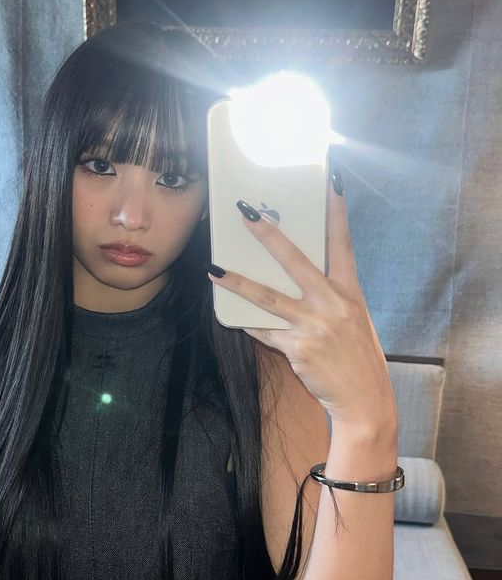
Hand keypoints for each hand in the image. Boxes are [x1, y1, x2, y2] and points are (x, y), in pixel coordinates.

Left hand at [207, 171, 397, 432]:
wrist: (364, 398)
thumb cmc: (357, 356)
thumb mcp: (353, 319)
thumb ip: (329, 298)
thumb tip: (297, 281)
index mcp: (350, 292)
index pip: (342, 243)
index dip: (336, 212)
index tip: (331, 182)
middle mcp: (332, 304)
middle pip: (295, 261)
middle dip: (269, 235)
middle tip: (247, 214)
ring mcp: (313, 325)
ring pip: (267, 297)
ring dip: (238, 282)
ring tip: (214, 270)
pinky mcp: (297, 348)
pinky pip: (264, 331)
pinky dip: (248, 324)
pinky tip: (231, 316)